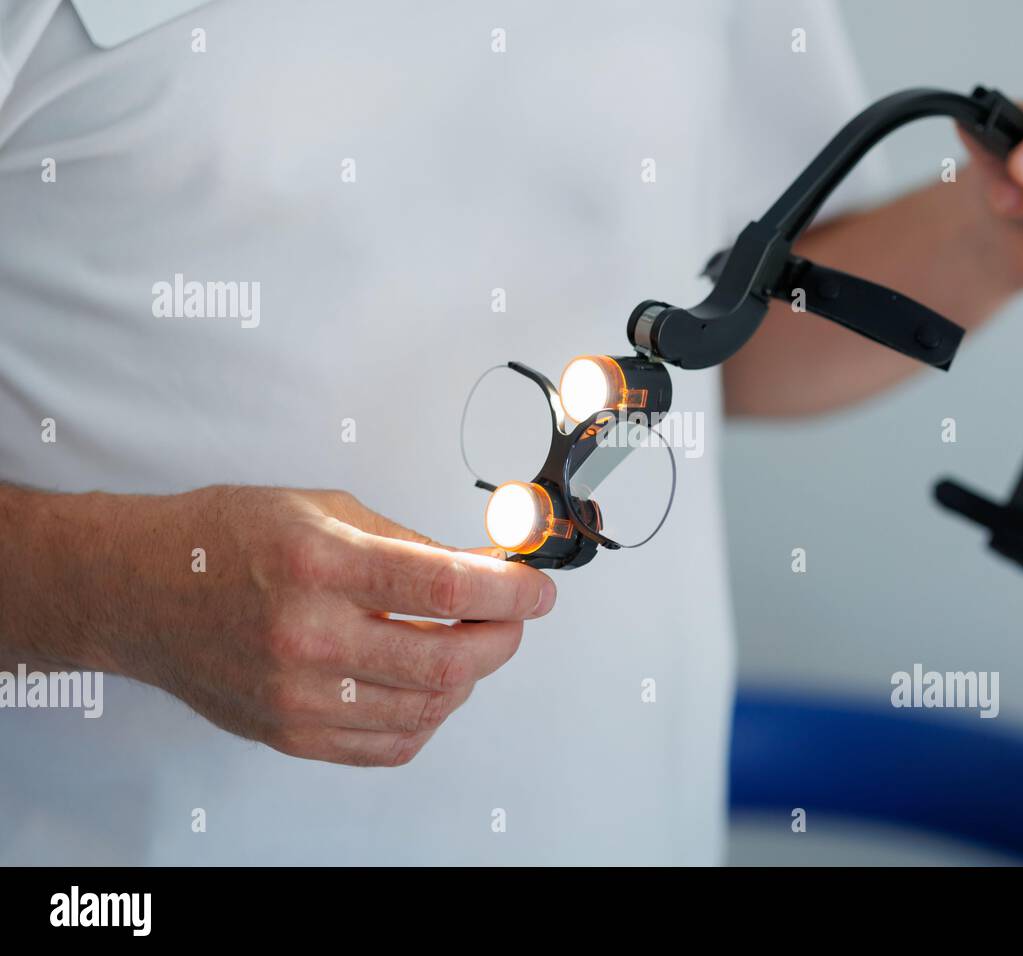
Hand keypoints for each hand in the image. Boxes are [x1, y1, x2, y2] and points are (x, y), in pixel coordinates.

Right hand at [31, 485, 555, 766]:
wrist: (139, 590)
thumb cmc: (224, 539)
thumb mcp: (324, 509)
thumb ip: (409, 544)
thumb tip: (484, 568)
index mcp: (320, 563)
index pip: (445, 585)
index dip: (511, 589)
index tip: (539, 589)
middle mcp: (307, 635)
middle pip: (447, 659)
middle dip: (502, 638)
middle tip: (513, 617)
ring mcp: (297, 695)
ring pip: (426, 709)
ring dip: (469, 679)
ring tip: (469, 646)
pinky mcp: (289, 733)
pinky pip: (389, 746)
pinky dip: (428, 719)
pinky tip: (430, 688)